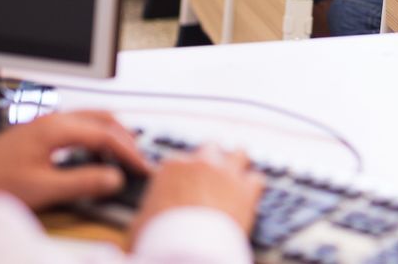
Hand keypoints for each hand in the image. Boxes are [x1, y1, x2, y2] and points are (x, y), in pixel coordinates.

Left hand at [0, 111, 148, 211]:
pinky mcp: (41, 131)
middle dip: (126, 139)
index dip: (129, 152)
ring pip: (92, 119)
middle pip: (104, 119)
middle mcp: (55, 119)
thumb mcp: (44, 188)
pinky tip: (95, 155)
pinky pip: (80, 126)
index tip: (142, 167)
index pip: (107, 135)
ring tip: (124, 155)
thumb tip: (114, 179)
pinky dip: (96, 137)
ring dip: (112, 135)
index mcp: (58, 128)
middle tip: (138, 161)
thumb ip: (82, 182)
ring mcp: (47, 123)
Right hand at [131, 146, 264, 239]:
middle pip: (211, 148)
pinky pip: (256, 178)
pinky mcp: (247, 189)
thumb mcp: (140, 223)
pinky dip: (253, 187)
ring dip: (238, 163)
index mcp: (173, 167)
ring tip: (237, 175)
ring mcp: (226, 173)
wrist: (187, 250)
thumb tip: (145, 219)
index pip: (181, 161)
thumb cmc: (159, 238)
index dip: (185, 174)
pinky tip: (251, 196)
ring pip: (239, 153)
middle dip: (212, 160)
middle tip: (213, 176)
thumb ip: (148, 211)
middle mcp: (201, 163)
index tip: (186, 186)